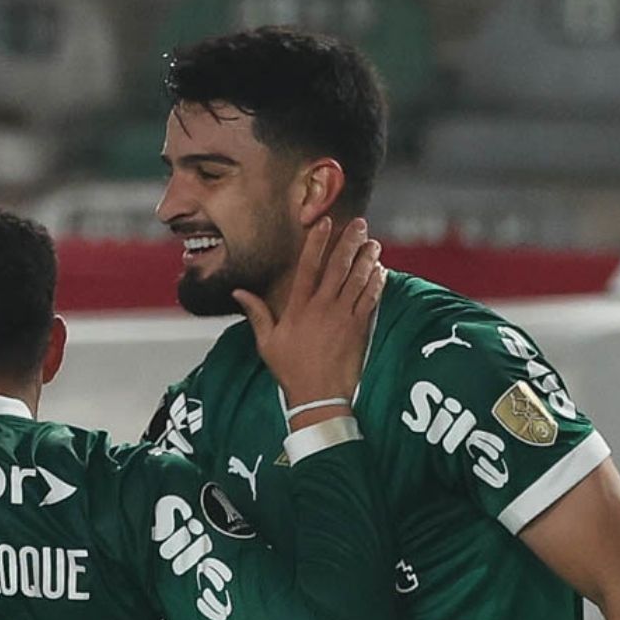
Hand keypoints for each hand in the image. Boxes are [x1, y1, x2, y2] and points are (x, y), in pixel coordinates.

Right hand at [233, 217, 384, 425]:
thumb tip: (239, 292)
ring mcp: (343, 318)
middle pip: (339, 267)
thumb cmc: (291, 371)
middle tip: (360, 224)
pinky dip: (376, 284)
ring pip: (358, 280)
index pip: (308, 267)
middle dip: (350, 243)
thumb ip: (256, 313)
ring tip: (374, 243)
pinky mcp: (359, 329)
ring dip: (367, 259)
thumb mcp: (267, 343)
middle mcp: (322, 308)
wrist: (318, 396)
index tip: (325, 223)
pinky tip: (380, 271)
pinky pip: (370, 300)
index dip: (317, 243)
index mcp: (298, 308)